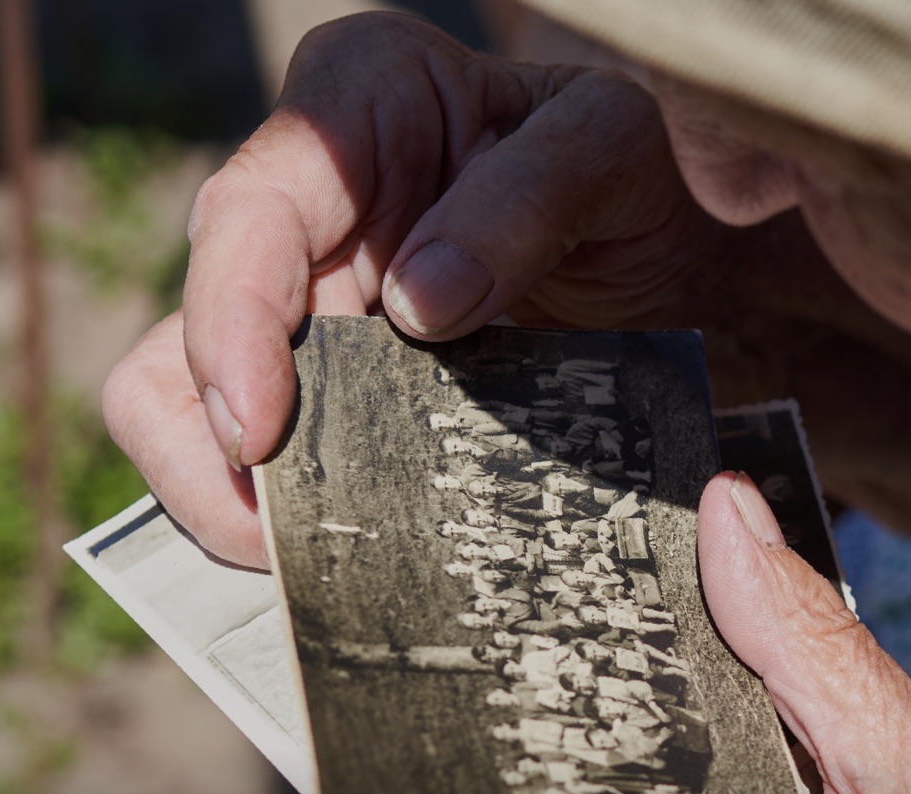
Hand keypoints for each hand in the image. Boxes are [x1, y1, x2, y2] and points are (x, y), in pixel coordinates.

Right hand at [104, 12, 910, 568]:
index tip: (268, 424)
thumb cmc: (675, 183)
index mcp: (368, 112)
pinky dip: (291, 519)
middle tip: (287, 540)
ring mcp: (327, 316)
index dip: (233, 315)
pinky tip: (346, 556)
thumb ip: (524, 197)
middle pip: (193, 325)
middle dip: (219, 441)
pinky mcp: (357, 401)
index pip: (250, 205)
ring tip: (314, 563)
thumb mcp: (622, 156)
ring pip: (196, 407)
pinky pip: (276, 467)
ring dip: (238, 497)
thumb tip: (414, 295)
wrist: (716, 269)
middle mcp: (324, 214)